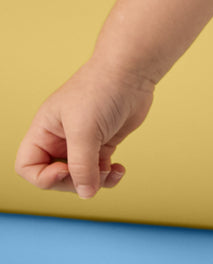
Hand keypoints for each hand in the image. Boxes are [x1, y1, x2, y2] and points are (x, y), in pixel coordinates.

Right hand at [15, 60, 155, 198]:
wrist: (134, 69)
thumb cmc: (102, 89)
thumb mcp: (85, 130)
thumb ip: (82, 166)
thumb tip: (86, 193)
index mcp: (45, 129)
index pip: (28, 166)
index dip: (43, 177)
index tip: (65, 170)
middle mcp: (61, 136)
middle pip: (55, 176)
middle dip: (74, 182)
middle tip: (93, 176)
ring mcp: (84, 140)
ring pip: (80, 176)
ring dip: (95, 181)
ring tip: (111, 173)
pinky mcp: (104, 141)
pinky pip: (100, 169)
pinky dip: (108, 175)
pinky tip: (119, 170)